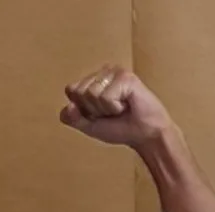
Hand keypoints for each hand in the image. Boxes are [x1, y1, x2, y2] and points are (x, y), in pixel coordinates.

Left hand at [59, 66, 173, 148]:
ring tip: (120, 108)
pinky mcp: (125, 76)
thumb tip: (69, 106)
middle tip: (112, 112)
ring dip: (106, 109)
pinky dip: (115, 108)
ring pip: (91, 94)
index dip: (83, 109)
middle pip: (79, 92)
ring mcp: (114, 71)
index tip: (100, 114)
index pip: (71, 90)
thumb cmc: (121, 128)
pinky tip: (127, 105)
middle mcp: (102, 72)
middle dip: (94, 110)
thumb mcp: (89, 126)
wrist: (145, 135)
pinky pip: (106, 97)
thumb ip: (73, 118)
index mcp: (92, 79)